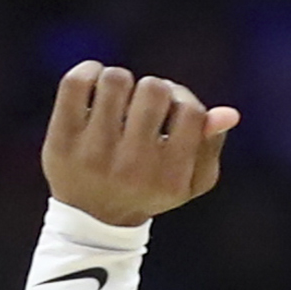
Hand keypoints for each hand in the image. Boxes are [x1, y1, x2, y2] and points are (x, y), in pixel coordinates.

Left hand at [43, 62, 238, 228]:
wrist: (92, 219)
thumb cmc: (150, 189)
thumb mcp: (189, 180)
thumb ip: (210, 146)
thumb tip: (228, 112)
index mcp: (170, 178)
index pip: (190, 111)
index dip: (184, 98)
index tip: (172, 107)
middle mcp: (133, 168)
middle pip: (154, 89)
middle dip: (154, 88)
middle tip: (145, 103)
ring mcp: (94, 154)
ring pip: (116, 79)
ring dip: (121, 81)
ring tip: (119, 97)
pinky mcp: (62, 140)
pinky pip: (76, 81)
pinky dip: (89, 71)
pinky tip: (96, 83)